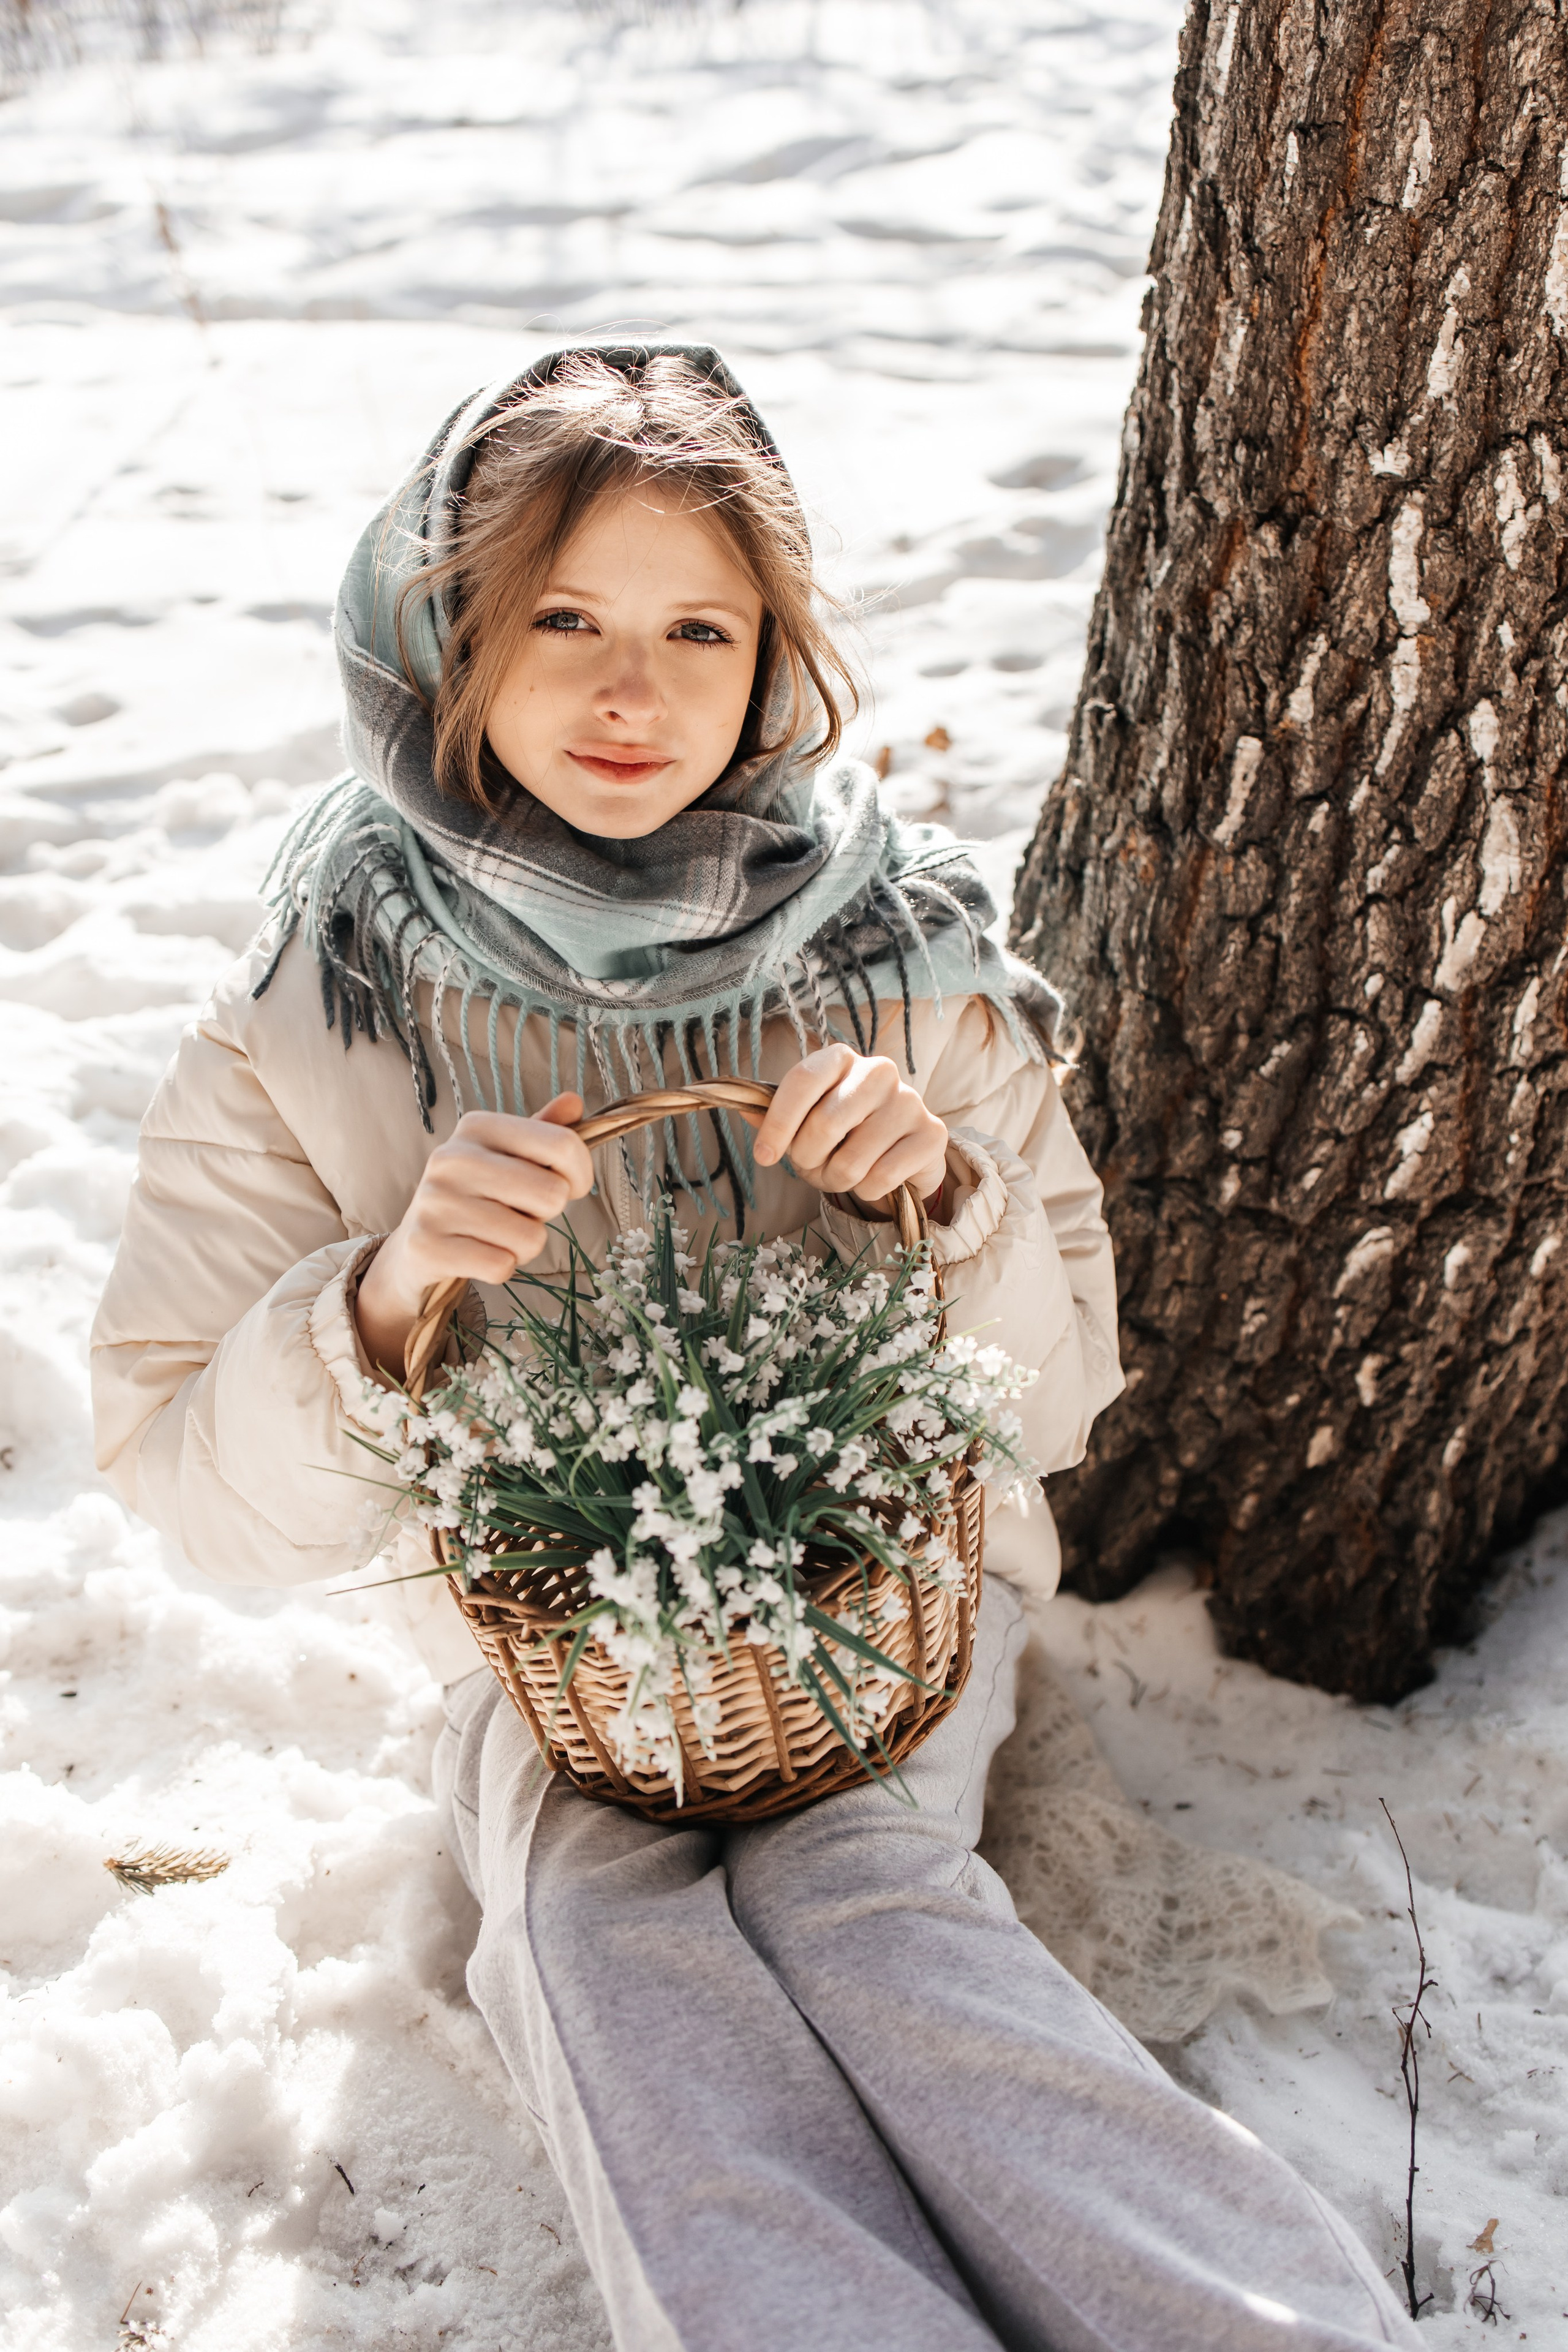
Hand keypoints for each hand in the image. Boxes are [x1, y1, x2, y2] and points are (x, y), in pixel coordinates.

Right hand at [355, 1094, 592, 1379]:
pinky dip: (501, 1267)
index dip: (581, 1173)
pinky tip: (479, 1254)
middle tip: (518, 1212)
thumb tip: (574, 1101)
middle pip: (552, 1194)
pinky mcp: (427, 1245)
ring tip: (496, 1234)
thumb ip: (544, 1131)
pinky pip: (501, 1266)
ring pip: (530, 1238)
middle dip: (546, 1214)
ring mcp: (436, 1202)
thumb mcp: (508, 1157)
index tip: (571, 1186)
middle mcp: (452, 1158)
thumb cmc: (478, 1196)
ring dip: (523, 1245)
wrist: (418, 1244)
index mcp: (477, 1127)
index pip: (562, 1144)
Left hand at [748, 1045, 947, 1211]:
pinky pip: (880, 1178)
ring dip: (837, 1180)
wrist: (900, 1150)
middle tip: (813, 1166)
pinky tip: (873, 1177)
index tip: (764, 1157)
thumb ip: (775, 1115)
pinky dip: (866, 1190)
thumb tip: (742, 1108)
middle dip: (809, 1159)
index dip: (779, 1122)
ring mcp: (909, 1102)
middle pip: (824, 1124)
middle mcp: (879, 1071)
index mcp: (840, 1059)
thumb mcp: (806, 1120)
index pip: (803, 1080)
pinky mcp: (932, 1135)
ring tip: (843, 1173)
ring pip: (852, 1160)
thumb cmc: (845, 1132)